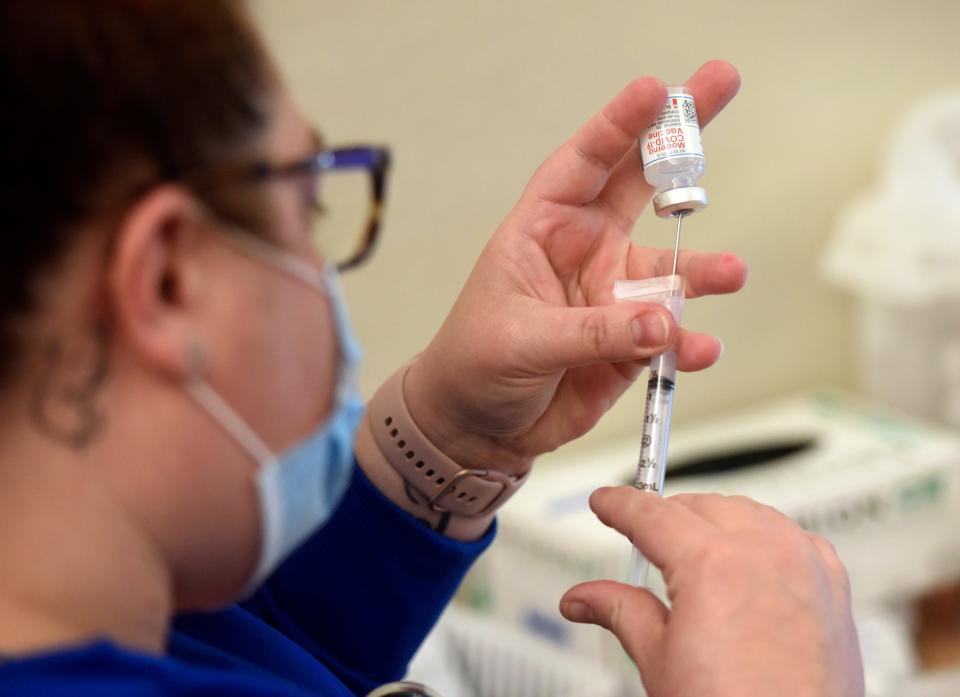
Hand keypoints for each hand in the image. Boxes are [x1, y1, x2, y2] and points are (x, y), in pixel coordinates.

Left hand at [405, 60, 746, 472]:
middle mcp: (587, 251)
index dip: (619, 125)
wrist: (477, 425)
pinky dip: (689, 341)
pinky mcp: (633, 342)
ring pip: (671, 269)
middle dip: (680, 139)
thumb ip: (592, 330)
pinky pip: (671, 335)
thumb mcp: (520, 339)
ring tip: (732, 273)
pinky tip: (698, 348)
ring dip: (702, 269)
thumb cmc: (474, 363)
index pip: (584, 163)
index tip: (656, 91)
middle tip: (719, 85)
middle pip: (642, 184)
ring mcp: (615, 295)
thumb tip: (660, 322)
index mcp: (543, 229)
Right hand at [560, 488, 864, 696]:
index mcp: (712, 564)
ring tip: (693, 550)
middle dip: (667, 517)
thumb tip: (583, 598)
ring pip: (748, 512)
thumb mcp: (659, 661)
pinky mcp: (832, 585)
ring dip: (716, 521)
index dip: (620, 504)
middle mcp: (763, 553)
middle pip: (699, 506)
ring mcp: (803, 565)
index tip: (607, 502)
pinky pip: (792, 537)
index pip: (651, 514)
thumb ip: (619, 611)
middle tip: (643, 539)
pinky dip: (765, 539)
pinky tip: (750, 563)